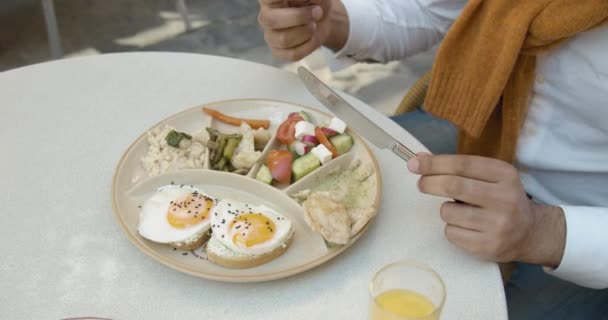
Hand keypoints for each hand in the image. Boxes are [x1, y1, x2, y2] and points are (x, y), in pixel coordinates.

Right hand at [258, 0, 346, 60]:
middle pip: (272, 21)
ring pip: (284, 40)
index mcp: (270, 0)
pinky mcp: (278, 51)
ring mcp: (270, 35)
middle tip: (317, 12)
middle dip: (299, 17)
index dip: (281, 0)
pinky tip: (312, 37)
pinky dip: (308, 46)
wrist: (321, 20)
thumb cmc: (314, 3)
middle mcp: (266, 16)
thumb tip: (315, 1)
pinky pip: (293, 54)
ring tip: (315, 25)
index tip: (302, 1)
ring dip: (306, 32)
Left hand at [407, 153, 565, 266]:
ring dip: (446, 210)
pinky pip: (451, 233)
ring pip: (448, 212)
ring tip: (460, 212)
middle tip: (421, 184)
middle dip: (429, 183)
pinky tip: (467, 227)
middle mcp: (505, 198)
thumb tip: (419, 159)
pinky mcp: (488, 246)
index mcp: (505, 175)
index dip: (434, 163)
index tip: (414, 164)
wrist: (530, 233)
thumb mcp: (488, 177)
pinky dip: (451, 228)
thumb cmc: (500, 198)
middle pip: (453, 186)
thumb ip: (455, 167)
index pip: (462, 165)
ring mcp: (498, 225)